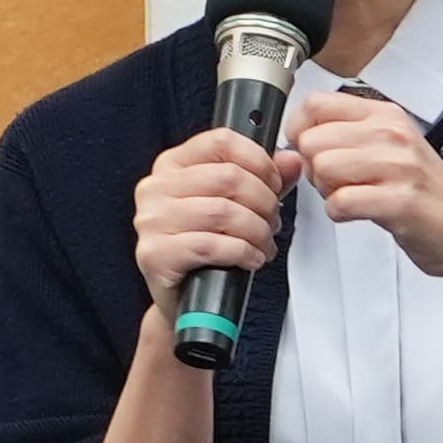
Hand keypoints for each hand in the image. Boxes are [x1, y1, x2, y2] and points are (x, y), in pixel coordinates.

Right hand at [130, 127, 289, 317]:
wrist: (183, 301)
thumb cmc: (205, 252)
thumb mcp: (235, 206)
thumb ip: (264, 180)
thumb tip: (291, 160)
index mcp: (172, 165)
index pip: (222, 141)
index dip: (259, 162)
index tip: (274, 184)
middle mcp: (155, 187)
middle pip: (228, 177)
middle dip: (264, 203)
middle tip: (272, 222)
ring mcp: (150, 221)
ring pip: (223, 212)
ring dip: (256, 231)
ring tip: (263, 244)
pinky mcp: (154, 254)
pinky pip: (211, 245)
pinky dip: (242, 252)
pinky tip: (250, 259)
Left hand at [287, 87, 442, 305]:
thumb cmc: (427, 193)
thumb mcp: (392, 147)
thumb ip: (350, 135)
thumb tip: (300, 136)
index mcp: (386, 115)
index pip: (316, 104)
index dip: (300, 131)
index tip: (311, 151)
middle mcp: (392, 134)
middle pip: (312, 139)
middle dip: (313, 167)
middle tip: (337, 182)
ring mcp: (398, 167)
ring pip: (323, 168)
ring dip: (326, 191)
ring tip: (352, 197)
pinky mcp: (400, 202)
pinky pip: (340, 202)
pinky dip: (340, 214)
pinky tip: (359, 213)